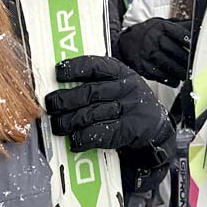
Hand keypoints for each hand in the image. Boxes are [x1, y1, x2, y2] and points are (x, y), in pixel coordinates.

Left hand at [45, 56, 175, 190]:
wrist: (155, 126)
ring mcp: (130, 108)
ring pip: (92, 114)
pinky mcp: (130, 128)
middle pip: (89, 92)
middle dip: (65, 100)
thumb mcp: (118, 85)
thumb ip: (95, 83)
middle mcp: (126, 87)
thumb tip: (59, 87)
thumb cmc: (129, 103)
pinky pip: (102, 133)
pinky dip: (84, 138)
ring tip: (58, 125)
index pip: (95, 65)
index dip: (74, 68)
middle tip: (51, 105)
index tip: (57, 72)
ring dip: (70, 122)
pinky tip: (75, 141)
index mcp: (120, 72)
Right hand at [115, 18, 190, 86]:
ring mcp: (148, 54)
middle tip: (194, 65)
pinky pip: (160, 76)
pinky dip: (170, 79)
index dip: (189, 40)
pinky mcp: (144, 67)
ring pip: (168, 65)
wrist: (125, 43)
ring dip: (180, 72)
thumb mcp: (161, 24)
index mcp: (160, 27)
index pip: (179, 33)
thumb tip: (197, 24)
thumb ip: (180, 25)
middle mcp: (154, 39)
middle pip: (175, 51)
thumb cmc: (148, 33)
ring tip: (186, 74)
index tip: (196, 46)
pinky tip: (175, 79)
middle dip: (187, 60)